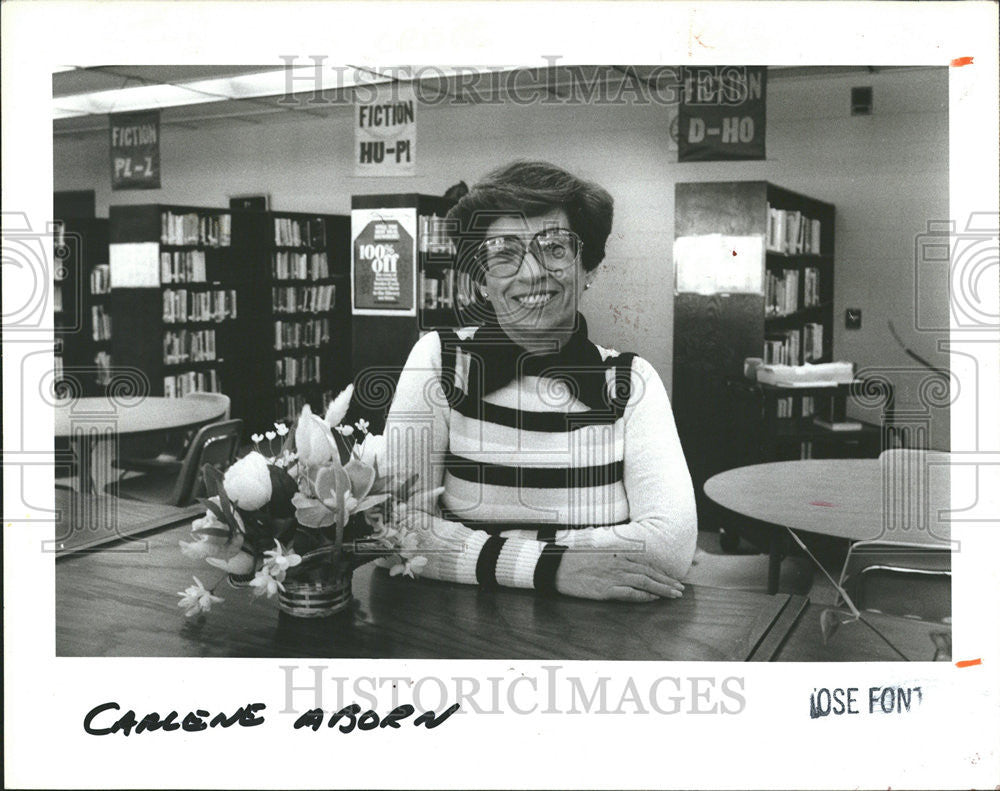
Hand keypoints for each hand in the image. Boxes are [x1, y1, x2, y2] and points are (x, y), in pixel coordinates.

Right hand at [554, 549, 684, 601]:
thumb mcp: (599, 554)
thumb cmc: (576, 561)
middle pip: (650, 574)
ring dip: (662, 589)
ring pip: (645, 583)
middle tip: (681, 589)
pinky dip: (644, 596)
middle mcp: (619, 565)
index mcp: (618, 556)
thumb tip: (628, 562)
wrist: (558, 567)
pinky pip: (630, 594)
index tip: (673, 578)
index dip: (662, 572)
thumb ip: (614, 557)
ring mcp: (614, 577)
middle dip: (668, 582)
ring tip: (674, 595)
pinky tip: (653, 599)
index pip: (646, 565)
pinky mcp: (607, 590)